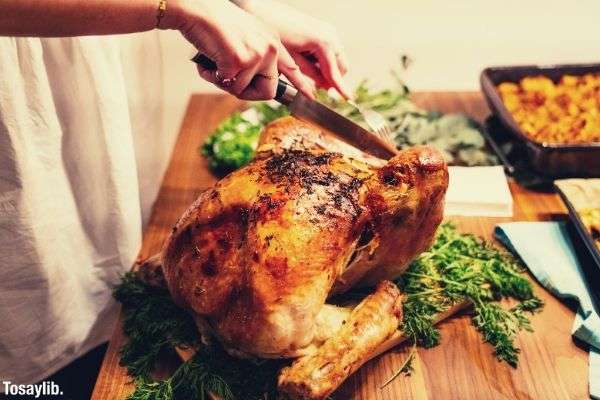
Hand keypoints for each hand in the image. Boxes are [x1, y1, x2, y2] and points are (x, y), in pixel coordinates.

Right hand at [164, 0, 313, 99]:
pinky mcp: (241, 60)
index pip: (291, 67)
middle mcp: (270, 47)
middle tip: (226, 78)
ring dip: (222, 81)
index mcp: (272, 41)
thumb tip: (254, 84)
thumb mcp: (245, 39)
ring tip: (213, 61)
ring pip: (241, 90)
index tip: (311, 96)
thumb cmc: (213, 24)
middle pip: (267, 91)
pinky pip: (227, 85)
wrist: (196, 8)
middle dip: (244, 92)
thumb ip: (255, 58)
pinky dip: (212, 77)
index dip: (301, 84)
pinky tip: (207, 61)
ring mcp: (257, 54)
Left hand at [240, 0, 350, 98]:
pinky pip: (330, 51)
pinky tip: (306, 59)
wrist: (263, 9)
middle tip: (314, 86)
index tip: (348, 99)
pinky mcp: (324, 30)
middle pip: (341, 67)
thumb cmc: (274, 33)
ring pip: (337, 59)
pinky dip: (323, 60)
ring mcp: (329, 31)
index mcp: (324, 43)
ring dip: (327, 70)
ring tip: (305, 70)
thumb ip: (308, 76)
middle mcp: (331, 35)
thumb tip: (319, 90)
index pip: (335, 73)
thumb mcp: (290, 60)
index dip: (340, 88)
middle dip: (331, 79)